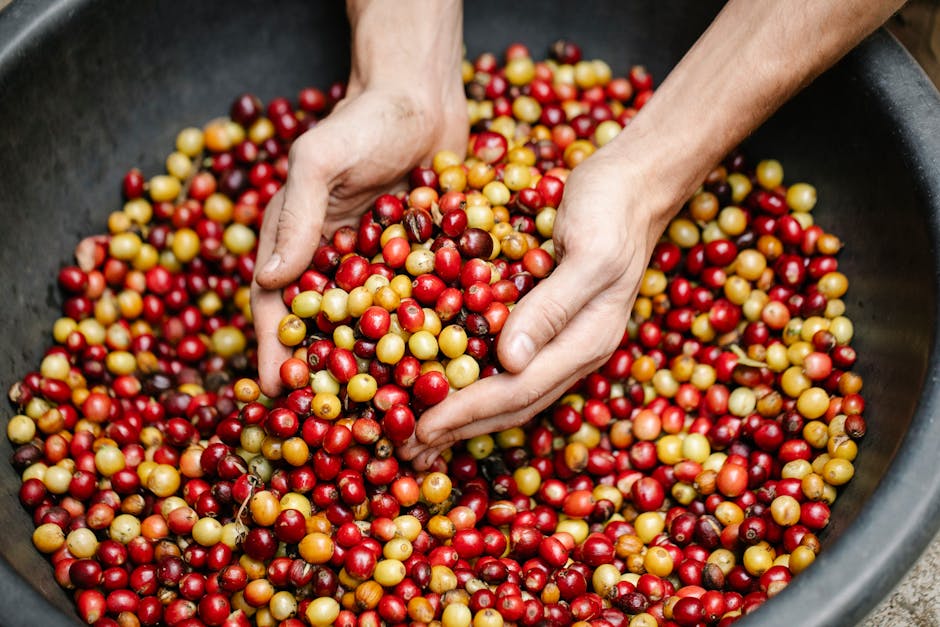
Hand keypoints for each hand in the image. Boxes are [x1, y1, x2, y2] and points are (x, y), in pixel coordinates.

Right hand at [251, 84, 466, 396]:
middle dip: (331, 375)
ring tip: (397, 410)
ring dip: (384, 368)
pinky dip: (432, 336)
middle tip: (338, 420)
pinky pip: (425, 306)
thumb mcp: (322, 158)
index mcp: (300, 244)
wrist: (425, 95)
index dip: (276, 349)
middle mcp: (338, 264)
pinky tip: (450, 369)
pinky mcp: (426, 263)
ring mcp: (384, 267)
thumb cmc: (365, 118)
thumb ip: (297, 214)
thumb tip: (271, 278)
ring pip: (379, 328)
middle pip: (329, 329)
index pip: (280, 305)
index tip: (280, 391)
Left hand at [398, 147, 678, 468]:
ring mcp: (564, 338)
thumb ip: (552, 307)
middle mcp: (576, 349)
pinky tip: (448, 381)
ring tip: (422, 431)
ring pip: (511, 390)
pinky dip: (474, 379)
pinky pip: (509, 362)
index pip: (520, 390)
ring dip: (466, 414)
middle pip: (514, 404)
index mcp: (588, 341)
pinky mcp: (549, 319)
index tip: (422, 427)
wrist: (637, 182)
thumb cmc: (614, 209)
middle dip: (461, 428)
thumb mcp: (590, 253)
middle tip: (408, 448)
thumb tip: (510, 361)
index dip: (468, 412)